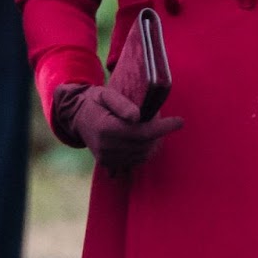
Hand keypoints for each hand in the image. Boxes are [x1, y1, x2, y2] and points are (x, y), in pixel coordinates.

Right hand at [52, 83, 182, 173]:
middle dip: (157, 132)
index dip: (164, 128)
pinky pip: (135, 161)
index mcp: (106, 129)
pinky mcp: (108, 164)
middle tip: (158, 117)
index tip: (180, 121)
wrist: (77, 117)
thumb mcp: (106, 94)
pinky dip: (143, 151)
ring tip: (149, 126)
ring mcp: (106, 158)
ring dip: (152, 142)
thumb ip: (121, 104)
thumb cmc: (95, 102)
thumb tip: (137, 117)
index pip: (143, 133)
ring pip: (142, 155)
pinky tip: (143, 140)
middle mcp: (106, 147)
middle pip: (145, 145)